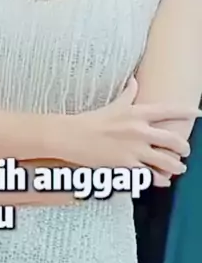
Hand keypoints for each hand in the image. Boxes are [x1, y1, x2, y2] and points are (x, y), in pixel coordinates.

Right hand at [63, 77, 197, 185]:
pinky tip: (164, 181)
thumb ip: (127, 94)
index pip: (167, 111)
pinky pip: (151, 176)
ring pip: (168, 162)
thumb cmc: (92, 119)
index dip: (185, 112)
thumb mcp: (113, 104)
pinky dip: (161, 180)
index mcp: (137, 114)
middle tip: (185, 150)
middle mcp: (140, 131)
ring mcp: (135, 150)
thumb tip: (134, 81)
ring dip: (177, 167)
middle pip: (174, 140)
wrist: (73, 136)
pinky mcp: (127, 166)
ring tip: (179, 168)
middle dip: (184, 147)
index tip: (197, 113)